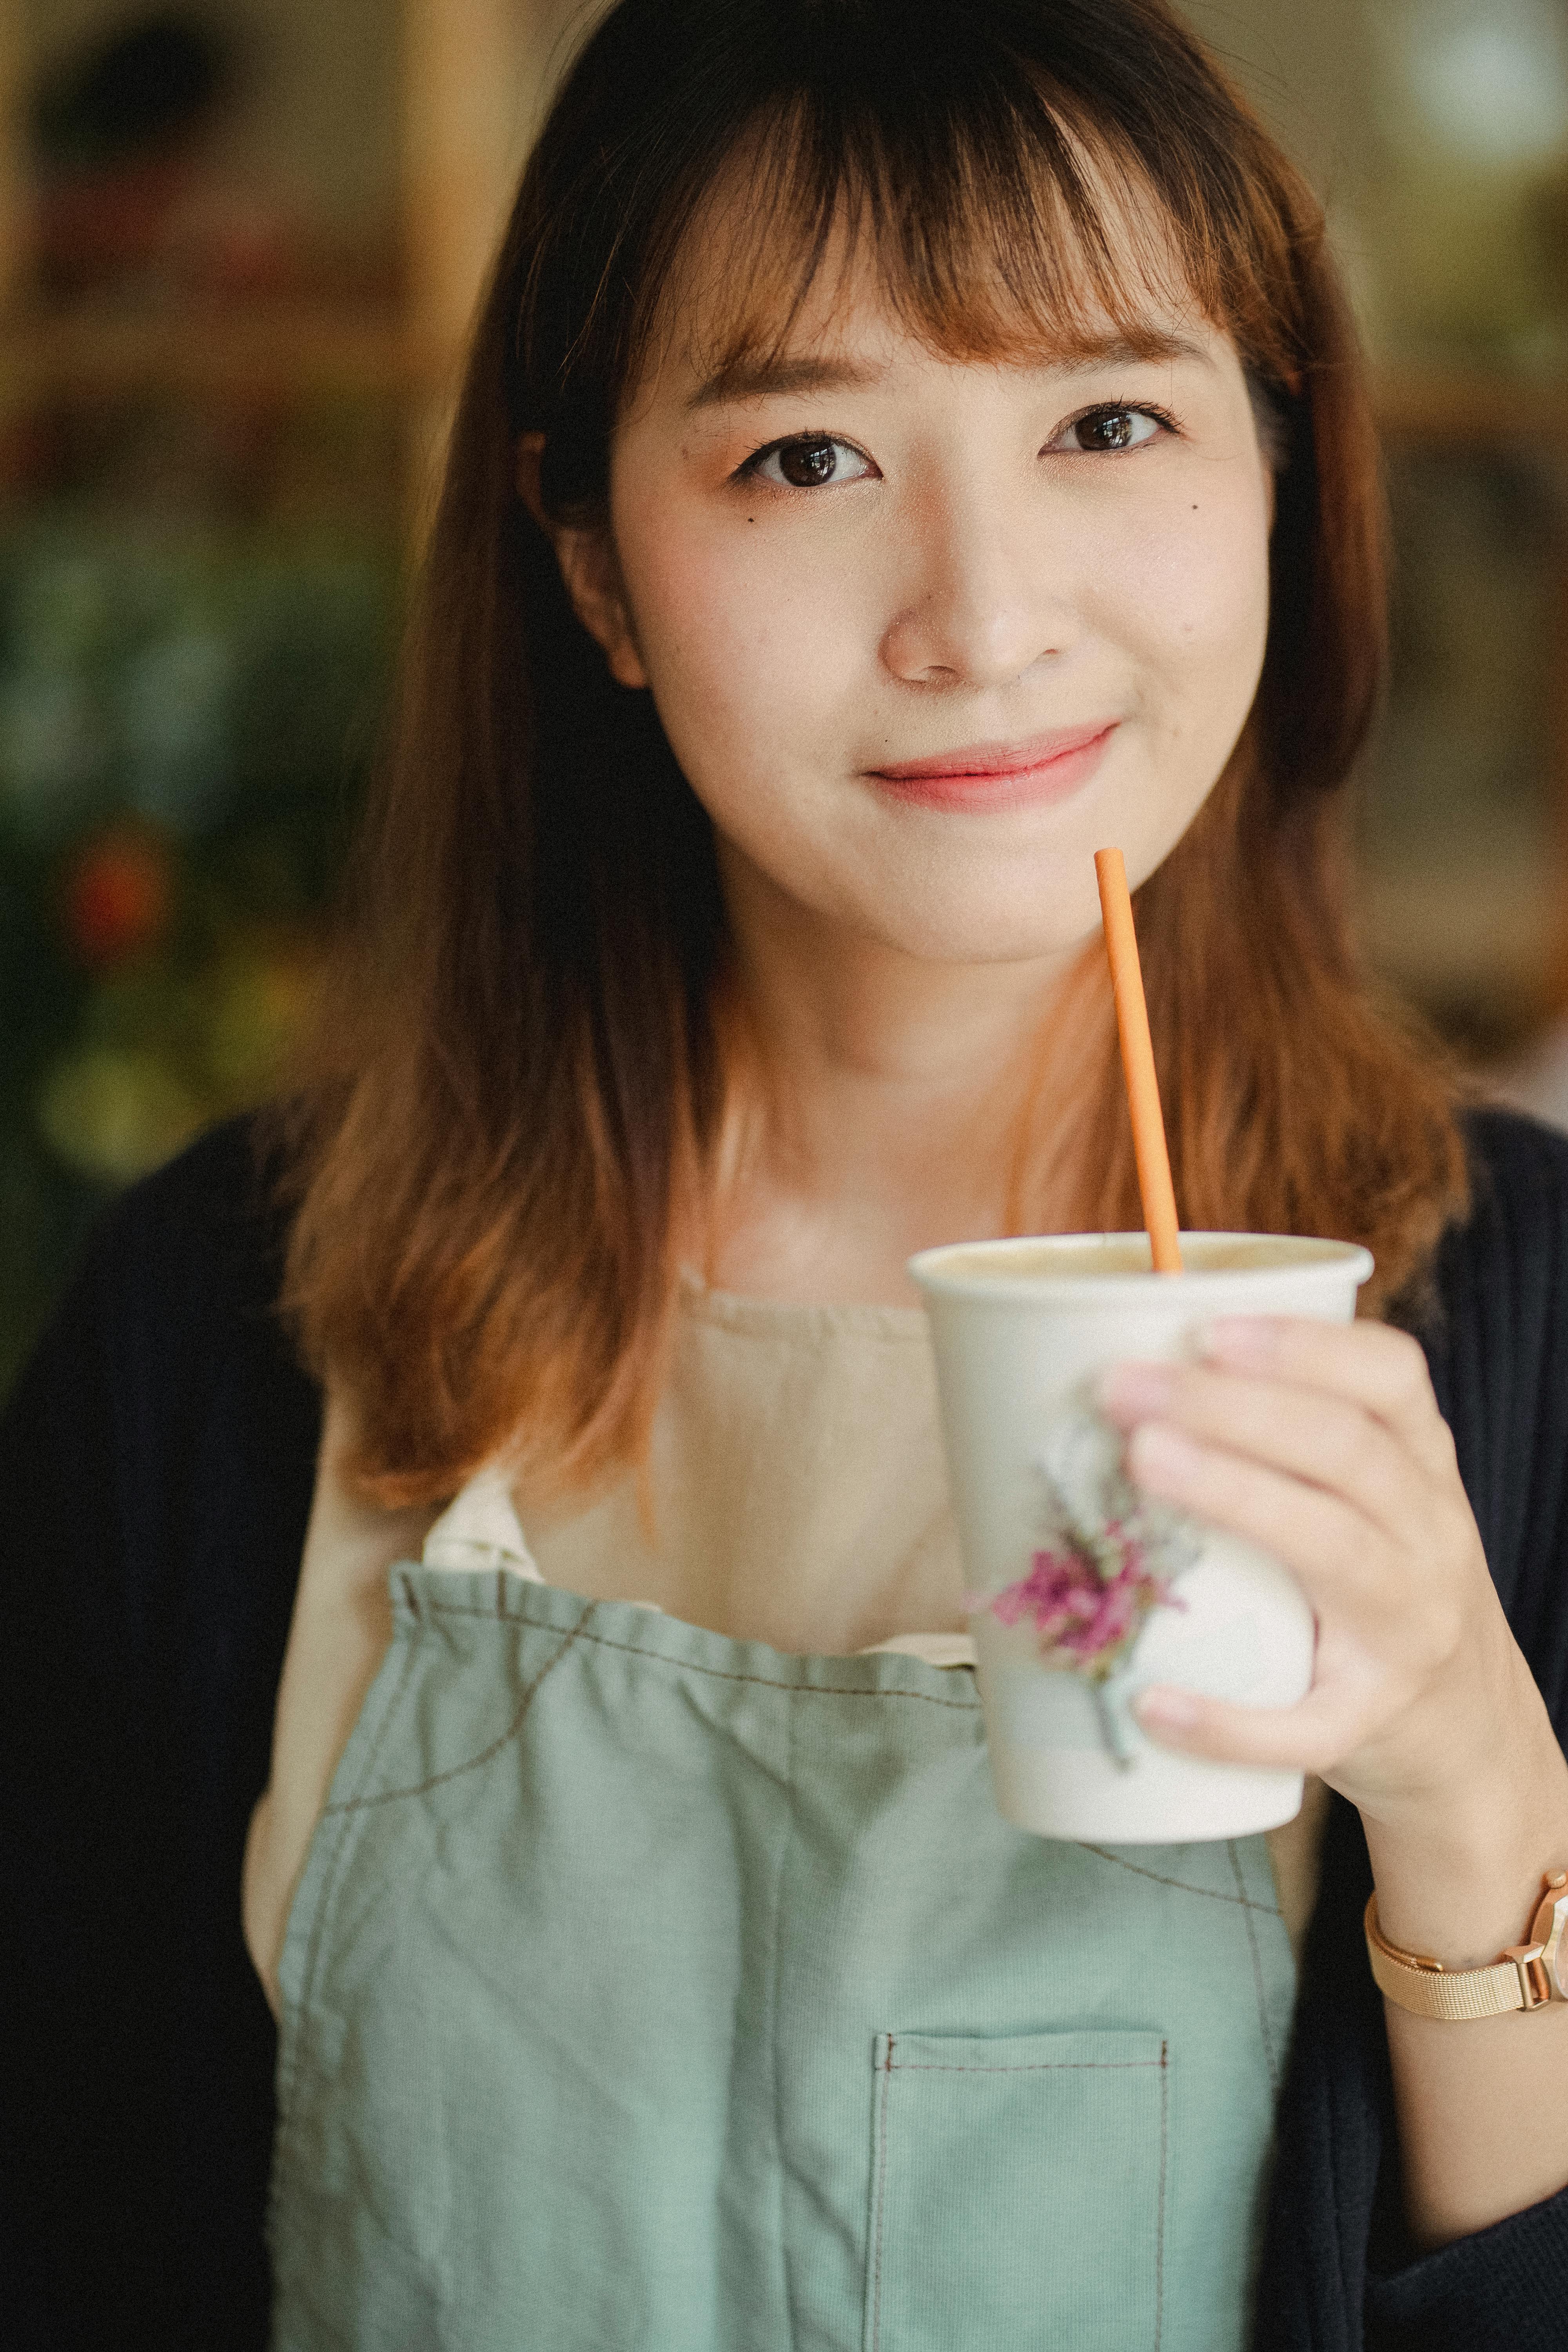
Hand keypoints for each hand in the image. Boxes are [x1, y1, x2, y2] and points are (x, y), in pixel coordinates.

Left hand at [1097, 1316, 1543, 1831]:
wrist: (1468, 1730)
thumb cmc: (1382, 1582)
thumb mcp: (1370, 1498)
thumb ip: (1289, 1439)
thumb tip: (1129, 1371)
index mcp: (1422, 1467)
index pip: (1390, 1379)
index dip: (1304, 1345)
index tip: (1209, 1326)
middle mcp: (1427, 1538)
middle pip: (1345, 1451)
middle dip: (1232, 1407)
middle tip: (1123, 1386)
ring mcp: (1406, 1632)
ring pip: (1334, 1551)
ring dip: (1234, 1495)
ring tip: (1141, 1461)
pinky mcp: (1369, 1720)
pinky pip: (1304, 1726)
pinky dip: (1229, 1721)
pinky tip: (1152, 1703)